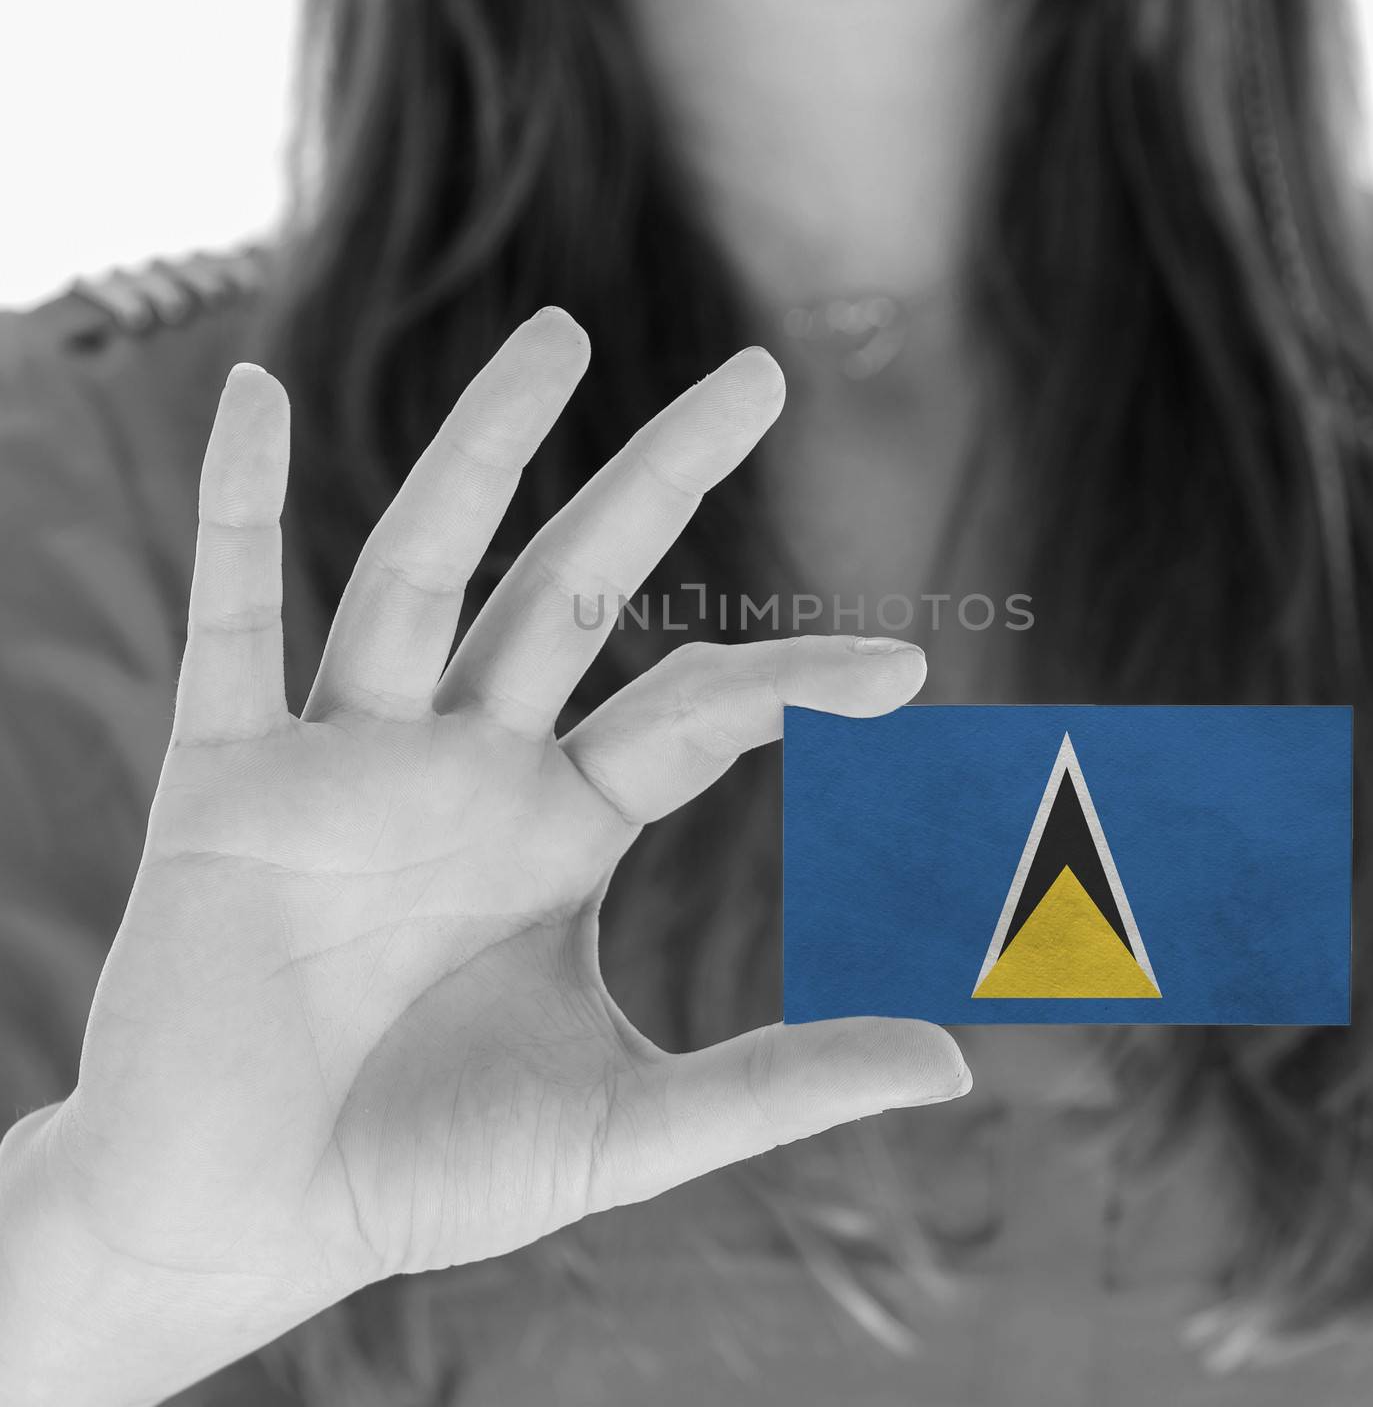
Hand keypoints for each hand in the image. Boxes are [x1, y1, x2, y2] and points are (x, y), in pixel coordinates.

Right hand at [3, 311, 965, 1402]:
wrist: (242, 1225)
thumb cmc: (424, 1173)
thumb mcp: (626, 1127)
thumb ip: (782, 1085)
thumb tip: (957, 1064)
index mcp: (560, 828)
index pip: (699, 712)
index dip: (798, 683)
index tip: (909, 672)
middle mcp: (467, 767)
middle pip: (575, 586)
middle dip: (663, 479)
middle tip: (763, 372)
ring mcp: (348, 760)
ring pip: (423, 569)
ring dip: (486, 451)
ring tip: (562, 335)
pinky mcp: (226, 781)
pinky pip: (227, 620)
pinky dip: (236, 510)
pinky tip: (252, 396)